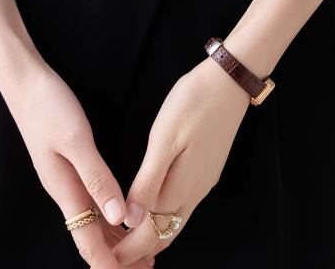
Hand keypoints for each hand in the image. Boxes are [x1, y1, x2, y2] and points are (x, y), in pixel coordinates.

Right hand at [7, 62, 147, 267]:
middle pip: (90, 238)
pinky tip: (122, 215)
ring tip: (143, 248)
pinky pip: (90, 202)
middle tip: (149, 264)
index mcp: (66, 190)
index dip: (110, 264)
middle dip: (117, 256)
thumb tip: (118, 217)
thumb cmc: (50, 107)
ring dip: (115, 239)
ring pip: (91, 221)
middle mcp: (65, 191)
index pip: (88, 242)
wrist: (25, 83)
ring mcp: (65, 179)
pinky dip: (108, 216)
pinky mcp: (68, 165)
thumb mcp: (76, 139)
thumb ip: (96, 178)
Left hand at [109, 57, 251, 264]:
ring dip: (152, 236)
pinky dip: (164, 218)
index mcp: (181, 187)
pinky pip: (183, 207)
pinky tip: (151, 210)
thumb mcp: (164, 139)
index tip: (105, 258)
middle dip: (139, 251)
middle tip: (112, 253)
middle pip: (165, 236)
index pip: (151, 234)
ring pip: (175, 223)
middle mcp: (195, 192)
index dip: (127, 250)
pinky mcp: (207, 170)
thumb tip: (130, 221)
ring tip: (126, 237)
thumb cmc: (192, 103)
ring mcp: (203, 182)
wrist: (230, 82)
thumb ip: (148, 182)